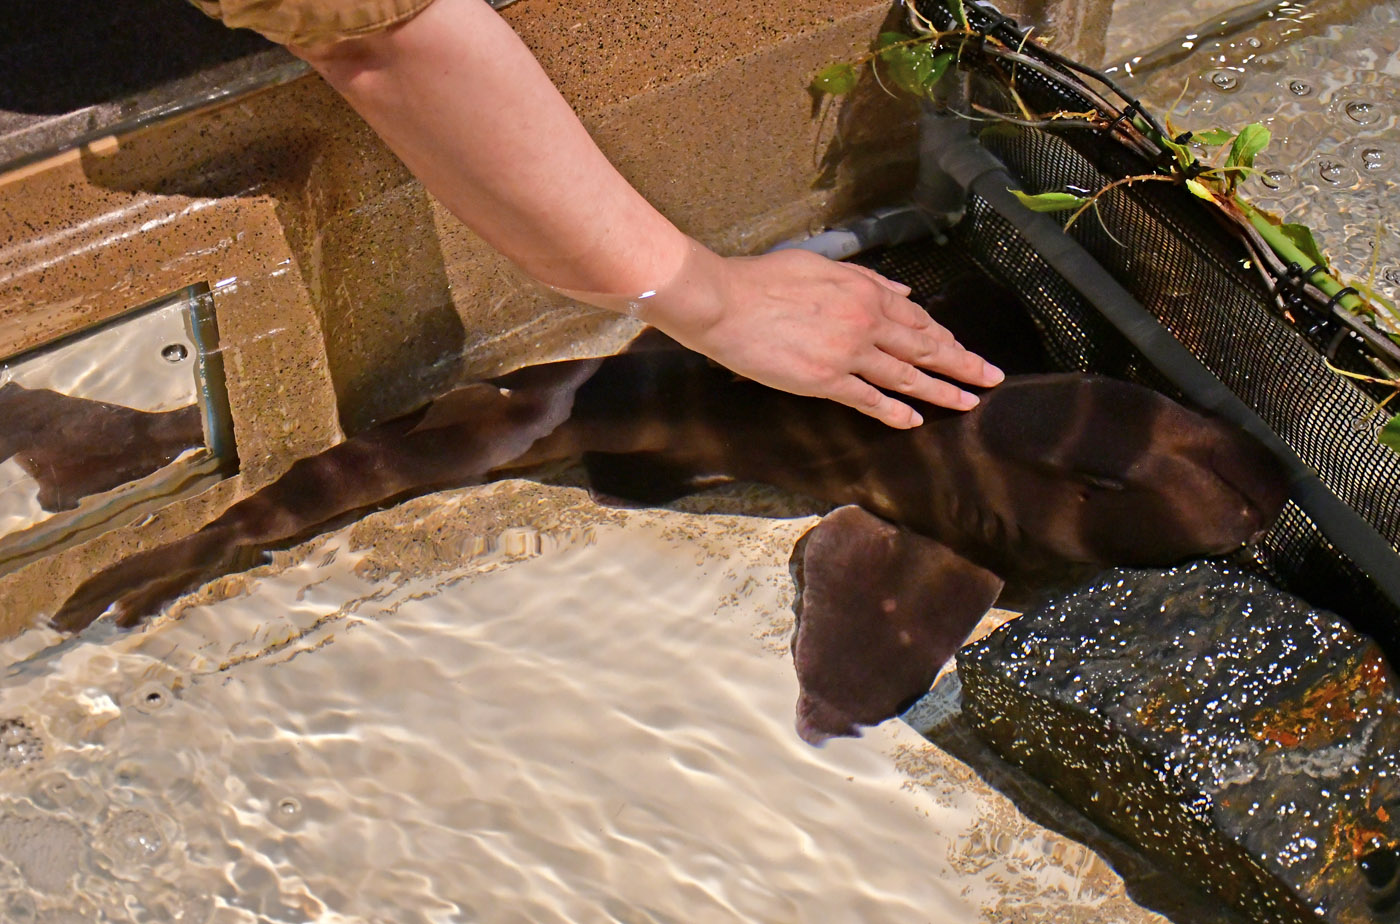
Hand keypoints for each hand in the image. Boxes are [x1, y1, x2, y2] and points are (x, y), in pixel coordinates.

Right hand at [630, 244, 1004, 428]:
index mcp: (866, 292)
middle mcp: (866, 323)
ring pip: (906, 376)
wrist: (725, 302)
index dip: (944, 337)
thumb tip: (902, 293)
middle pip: (925, 348)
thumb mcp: (822, 266)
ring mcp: (848, 354)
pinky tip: (914, 421)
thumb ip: (866, 280)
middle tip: (991, 378)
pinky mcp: (825, 380)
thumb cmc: (765, 279)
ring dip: (942, 391)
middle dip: (962, 364)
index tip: (963, 349)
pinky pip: (869, 400)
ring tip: (968, 403)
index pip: (917, 319)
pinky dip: (895, 411)